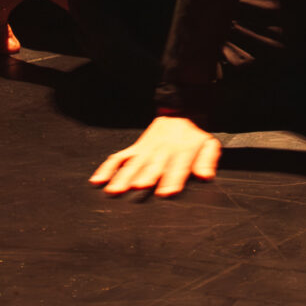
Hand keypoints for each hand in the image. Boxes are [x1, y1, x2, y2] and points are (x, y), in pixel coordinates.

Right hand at [89, 115, 221, 197]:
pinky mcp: (134, 149)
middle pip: (152, 166)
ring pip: (133, 164)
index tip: (166, 193)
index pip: (177, 168)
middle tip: (138, 187)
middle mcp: (162, 151)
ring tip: (115, 189)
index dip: (172, 180)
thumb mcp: (208, 143)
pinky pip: (118, 158)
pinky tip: (97, 180)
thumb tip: (206, 175)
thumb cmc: (193, 135)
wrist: (179, 112)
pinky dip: (106, 168)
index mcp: (182, 152)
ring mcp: (145, 150)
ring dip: (123, 176)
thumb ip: (207, 160)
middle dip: (145, 177)